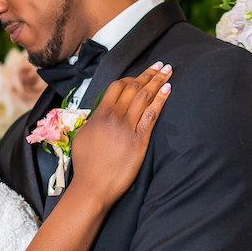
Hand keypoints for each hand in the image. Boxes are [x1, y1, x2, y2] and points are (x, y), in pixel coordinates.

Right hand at [69, 62, 172, 204]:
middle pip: (134, 87)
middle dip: (149, 73)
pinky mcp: (139, 140)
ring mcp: (127, 127)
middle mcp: (114, 116)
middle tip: (161, 65)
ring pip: (145, 96)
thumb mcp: (83, 136)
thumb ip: (93, 121)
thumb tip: (100, 112)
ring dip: (158, 81)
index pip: (117, 87)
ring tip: (168, 71)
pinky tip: (169, 89)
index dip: (131, 77)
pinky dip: (161, 99)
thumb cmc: (86, 165)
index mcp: (100, 114)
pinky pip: (152, 114)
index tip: (141, 74)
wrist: (93, 186)